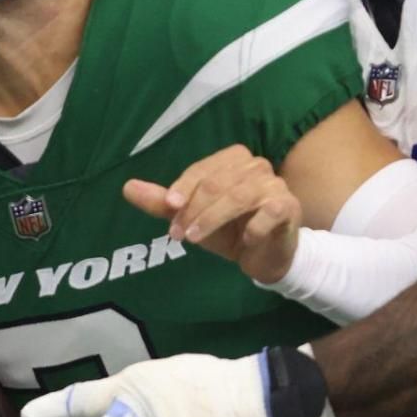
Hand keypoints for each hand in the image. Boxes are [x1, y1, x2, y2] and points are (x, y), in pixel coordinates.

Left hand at [123, 144, 299, 283]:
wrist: (265, 256)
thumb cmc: (229, 230)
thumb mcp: (193, 218)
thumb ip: (164, 203)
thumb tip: (128, 188)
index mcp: (232, 160)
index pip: (202, 169)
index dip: (183, 188)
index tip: (169, 208)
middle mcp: (255, 165)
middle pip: (219, 182)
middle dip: (194, 209)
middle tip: (178, 234)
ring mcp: (275, 184)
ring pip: (241, 195)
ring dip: (214, 218)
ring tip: (196, 238)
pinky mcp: (289, 206)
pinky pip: (271, 210)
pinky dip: (254, 226)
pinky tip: (244, 241)